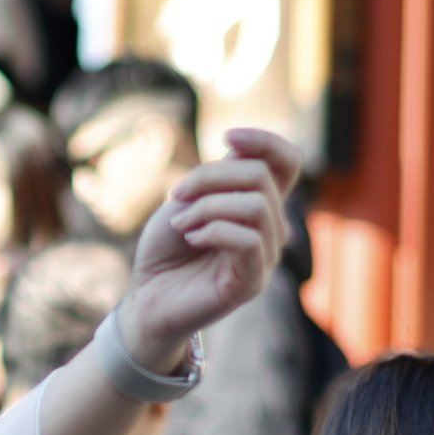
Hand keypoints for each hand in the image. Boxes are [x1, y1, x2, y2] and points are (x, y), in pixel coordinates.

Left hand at [110, 126, 292, 377]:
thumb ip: (218, 176)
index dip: (266, 141)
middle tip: (175, 197)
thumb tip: (242, 152)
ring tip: (181, 224)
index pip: (288, 162)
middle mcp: (271, 227)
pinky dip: (213, 231)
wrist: (145, 297)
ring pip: (255, 206)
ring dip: (207, 207)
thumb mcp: (185, 200)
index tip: (226, 136)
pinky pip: (248, 240)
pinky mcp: (252, 282)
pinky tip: (192, 239)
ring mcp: (265, 256)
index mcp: (259, 203)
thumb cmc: (165, 248)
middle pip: (260, 177)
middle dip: (209, 177)